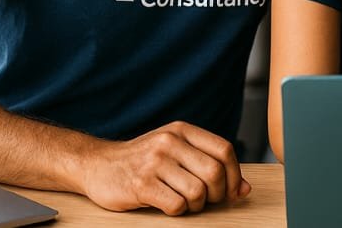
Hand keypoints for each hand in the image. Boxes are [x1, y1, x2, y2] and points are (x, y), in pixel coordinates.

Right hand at [77, 121, 249, 214]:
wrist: (97, 164)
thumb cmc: (144, 160)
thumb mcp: (176, 150)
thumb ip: (209, 163)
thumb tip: (244, 189)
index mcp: (183, 130)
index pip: (224, 149)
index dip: (235, 174)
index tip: (233, 191)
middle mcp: (170, 142)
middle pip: (214, 171)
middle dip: (218, 193)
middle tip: (209, 200)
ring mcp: (154, 163)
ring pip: (197, 191)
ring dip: (198, 205)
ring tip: (188, 203)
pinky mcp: (140, 185)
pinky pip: (176, 204)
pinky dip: (179, 211)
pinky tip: (170, 205)